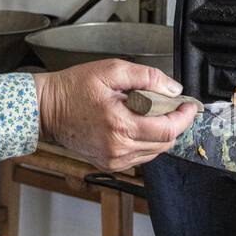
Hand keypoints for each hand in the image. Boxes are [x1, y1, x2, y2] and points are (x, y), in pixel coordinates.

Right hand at [33, 59, 196, 171]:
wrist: (47, 109)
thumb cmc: (73, 88)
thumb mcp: (111, 71)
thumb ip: (146, 77)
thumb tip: (173, 88)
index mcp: (120, 126)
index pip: (168, 130)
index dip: (184, 117)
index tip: (189, 104)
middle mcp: (118, 149)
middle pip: (165, 144)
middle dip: (174, 123)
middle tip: (169, 104)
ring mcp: (113, 160)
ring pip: (155, 152)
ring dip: (160, 133)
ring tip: (149, 112)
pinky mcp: (109, 164)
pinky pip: (140, 156)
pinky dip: (146, 141)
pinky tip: (136, 124)